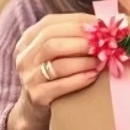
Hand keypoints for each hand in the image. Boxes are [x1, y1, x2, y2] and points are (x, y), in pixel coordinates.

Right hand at [12, 13, 100, 128]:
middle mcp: (25, 56)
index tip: (100, 25)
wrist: (35, 107)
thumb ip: (71, 35)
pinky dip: (79, 79)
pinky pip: (60, 85)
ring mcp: (29, 77)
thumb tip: (102, 23)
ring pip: (57, 64)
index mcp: (28, 38)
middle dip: (81, 41)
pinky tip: (93, 76)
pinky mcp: (37, 95)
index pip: (50, 23)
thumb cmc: (53, 72)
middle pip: (51, 42)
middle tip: (103, 43)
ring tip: (101, 60)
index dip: (77, 22)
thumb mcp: (55, 51)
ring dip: (83, 61)